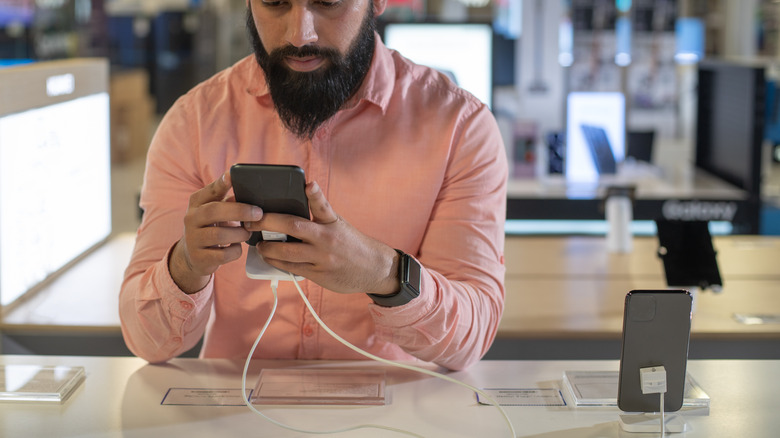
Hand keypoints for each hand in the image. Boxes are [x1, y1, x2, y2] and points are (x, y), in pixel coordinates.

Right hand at [169, 170, 262, 292]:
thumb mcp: (216, 211)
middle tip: (258, 213)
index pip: (209, 190)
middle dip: (239, 211)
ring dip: (240, 234)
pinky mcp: (199, 258)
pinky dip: (235, 250)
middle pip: (214, 211)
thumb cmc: (212, 227)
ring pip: (220, 235)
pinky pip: (223, 255)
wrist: (193, 255)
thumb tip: (250, 194)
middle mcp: (191, 219)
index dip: (221, 183)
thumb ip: (229, 201)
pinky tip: (236, 246)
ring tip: (246, 233)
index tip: (232, 175)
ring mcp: (193, 239)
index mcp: (197, 203)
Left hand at [246, 182, 399, 295]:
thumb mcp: (339, 224)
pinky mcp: (319, 274)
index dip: (315, 193)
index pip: (322, 205)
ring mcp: (322, 258)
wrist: (374, 268)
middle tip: (251, 220)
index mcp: (332, 222)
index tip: (308, 184)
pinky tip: (269, 258)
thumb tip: (299, 197)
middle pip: (293, 226)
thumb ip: (319, 212)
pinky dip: (277, 263)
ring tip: (259, 244)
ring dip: (268, 248)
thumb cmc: (351, 243)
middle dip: (268, 222)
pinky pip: (292, 268)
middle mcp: (327, 239)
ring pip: (288, 252)